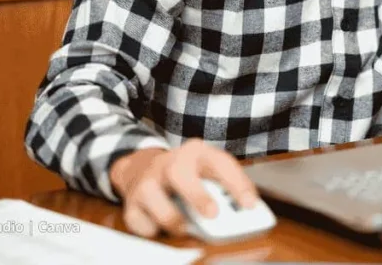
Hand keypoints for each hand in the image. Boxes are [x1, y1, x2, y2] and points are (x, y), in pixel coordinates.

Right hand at [108, 139, 258, 237]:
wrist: (142, 167)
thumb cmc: (185, 175)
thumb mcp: (206, 173)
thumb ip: (224, 191)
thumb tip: (243, 216)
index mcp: (197, 153)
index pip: (219, 163)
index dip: (237, 183)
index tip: (250, 205)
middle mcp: (170, 163)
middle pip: (180, 173)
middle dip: (197, 195)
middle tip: (213, 215)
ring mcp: (148, 181)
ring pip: (154, 197)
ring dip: (173, 218)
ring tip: (185, 229)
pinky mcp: (132, 202)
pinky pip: (141, 220)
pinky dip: (154, 229)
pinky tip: (160, 224)